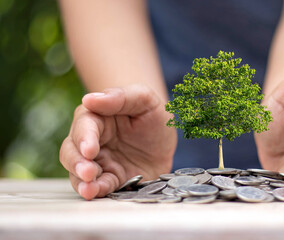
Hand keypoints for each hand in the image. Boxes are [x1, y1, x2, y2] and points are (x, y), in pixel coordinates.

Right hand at [59, 85, 176, 199]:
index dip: (84, 138)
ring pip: (78, 172)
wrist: (166, 138)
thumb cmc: (151, 113)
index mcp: (97, 116)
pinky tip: (97, 193)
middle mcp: (92, 140)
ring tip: (89, 189)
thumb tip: (89, 99)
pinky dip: (97, 191)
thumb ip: (119, 97)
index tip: (89, 149)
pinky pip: (99, 186)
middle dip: (77, 162)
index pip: (84, 125)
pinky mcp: (110, 178)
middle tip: (88, 171)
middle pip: (72, 150)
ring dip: (81, 181)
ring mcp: (99, 161)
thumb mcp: (144, 99)